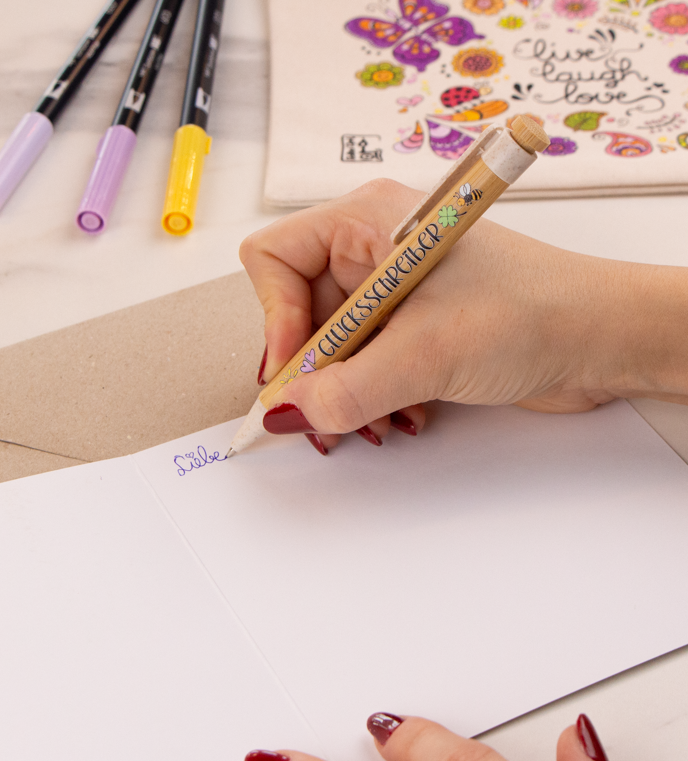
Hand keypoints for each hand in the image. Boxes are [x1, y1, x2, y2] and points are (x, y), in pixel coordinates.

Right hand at [240, 179, 687, 452]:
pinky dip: (375, 398)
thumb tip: (283, 413)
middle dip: (315, 374)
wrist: (601, 340)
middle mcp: (373, 252)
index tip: (296, 373)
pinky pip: (365, 366)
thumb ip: (344, 391)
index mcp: (367, 222)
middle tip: (326, 417)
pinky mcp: (414, 328)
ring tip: (378, 422)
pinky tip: (406, 417)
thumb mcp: (424, 355)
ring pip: (332, 350)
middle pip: (300, 314)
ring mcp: (394, 292)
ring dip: (347, 394)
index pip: (275, 259)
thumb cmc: (532, 313)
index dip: (276, 320)